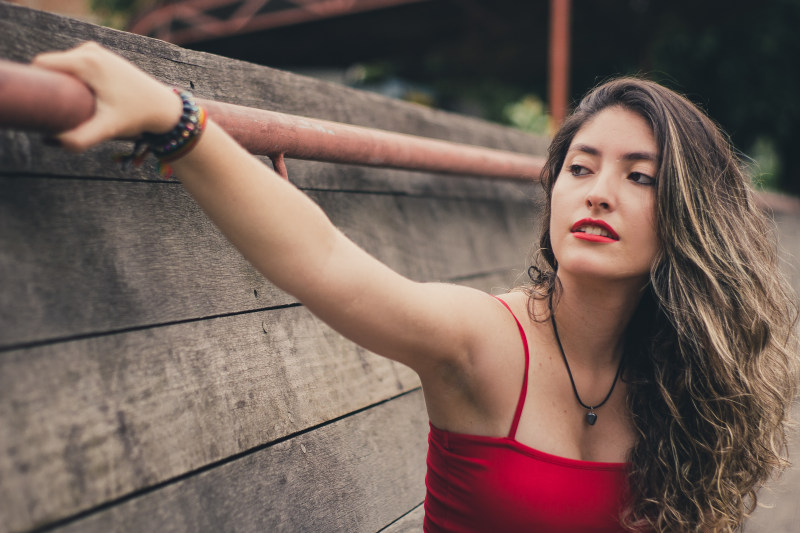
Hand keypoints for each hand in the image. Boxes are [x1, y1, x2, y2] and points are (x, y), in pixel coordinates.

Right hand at [32, 42, 181, 151]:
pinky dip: (75, 81)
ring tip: (80, 107)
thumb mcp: (108, 128)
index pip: (42, 65)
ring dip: (65, 86)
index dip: (40, 85)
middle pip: (52, 67)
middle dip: (53, 88)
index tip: (46, 106)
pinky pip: (75, 67)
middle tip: (68, 111)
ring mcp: (95, 51)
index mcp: (86, 60)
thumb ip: (80, 138)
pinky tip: (86, 99)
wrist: (164, 107)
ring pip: (63, 68)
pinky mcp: (101, 57)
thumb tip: (52, 141)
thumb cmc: (137, 116)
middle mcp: (89, 50)